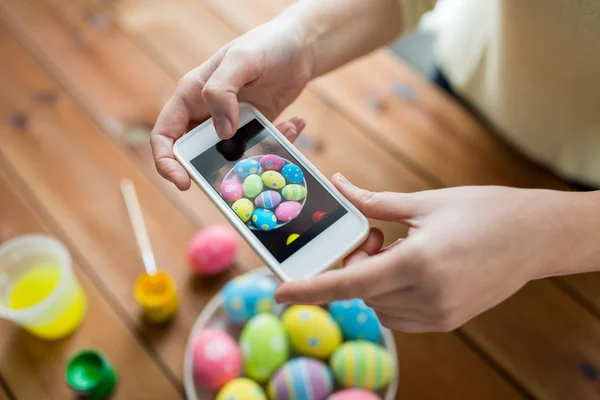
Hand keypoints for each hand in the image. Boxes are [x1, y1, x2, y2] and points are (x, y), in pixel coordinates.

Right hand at [150, 20, 312, 189]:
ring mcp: (232, 123)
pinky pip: (259, 147)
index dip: (167, 162)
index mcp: (190, 96)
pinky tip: (295, 123)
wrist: (299, 46)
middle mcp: (207, 113)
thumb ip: (222, 91)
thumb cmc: (265, 45)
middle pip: (196, 154)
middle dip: (215, 169)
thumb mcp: (241, 60)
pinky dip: (278, 142)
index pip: (165, 135)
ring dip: (255, 155)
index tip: (183, 182)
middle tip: (238, 177)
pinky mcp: (255, 128)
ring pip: (232, 156)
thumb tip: (222, 132)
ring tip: (283, 131)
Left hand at [276, 175, 589, 331]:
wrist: (535, 236)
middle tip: (371, 234)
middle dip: (353, 266)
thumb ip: (374, 202)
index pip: (351, 284)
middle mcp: (428, 296)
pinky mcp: (447, 320)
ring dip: (371, 279)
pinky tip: (407, 264)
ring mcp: (439, 314)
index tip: (279, 291)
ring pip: (377, 304)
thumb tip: (339, 186)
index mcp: (419, 263)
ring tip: (395, 246)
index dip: (311, 289)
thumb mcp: (425, 202)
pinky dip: (388, 291)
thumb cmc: (483, 211)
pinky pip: (399, 313)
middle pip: (361, 292)